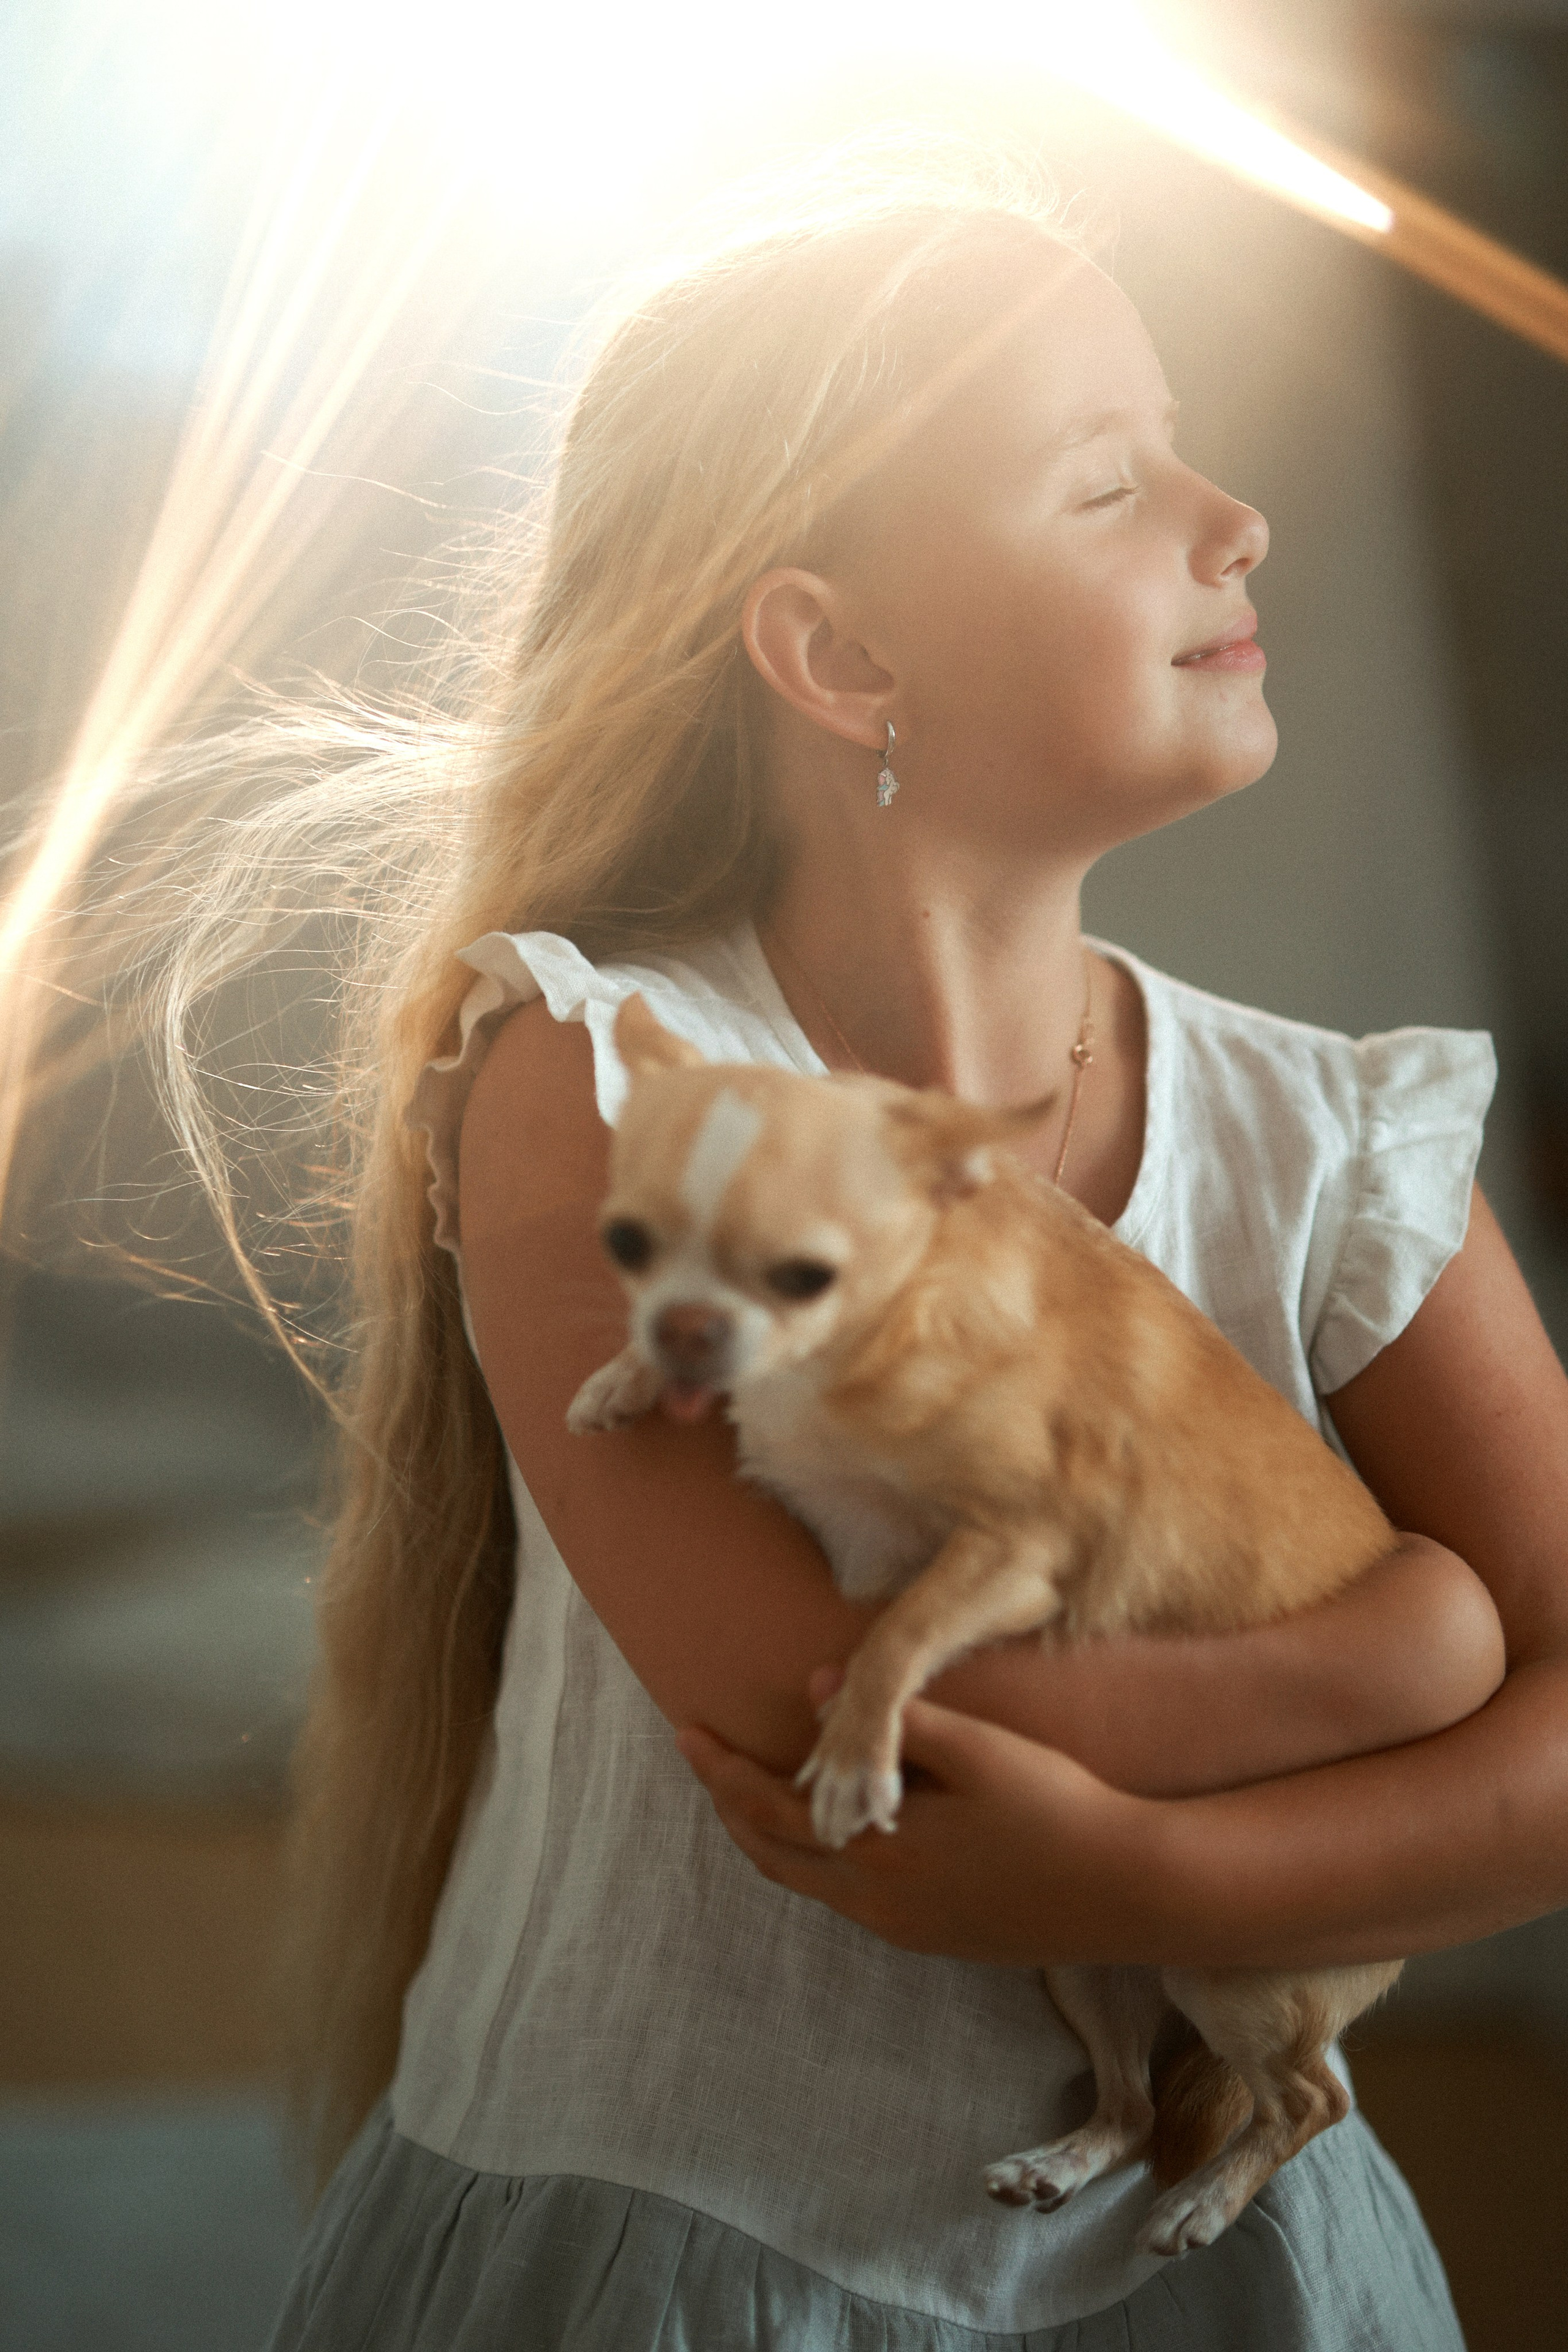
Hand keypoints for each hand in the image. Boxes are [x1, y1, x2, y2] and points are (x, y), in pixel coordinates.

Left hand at [677, 1669, 1174, 1965]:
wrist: (1128, 1891)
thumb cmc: (1057, 1809)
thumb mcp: (978, 1748)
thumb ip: (895, 1719)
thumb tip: (813, 1689)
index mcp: (879, 1853)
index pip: (769, 1811)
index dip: (721, 1771)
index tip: (686, 1731)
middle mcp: (879, 1902)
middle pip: (773, 1857)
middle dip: (731, 1806)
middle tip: (706, 1757)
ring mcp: (905, 1929)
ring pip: (810, 1882)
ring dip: (772, 1835)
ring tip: (755, 1787)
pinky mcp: (935, 1938)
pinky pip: (850, 1897)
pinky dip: (819, 1857)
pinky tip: (835, 1824)